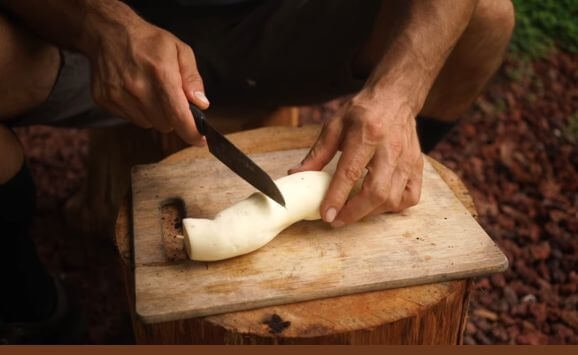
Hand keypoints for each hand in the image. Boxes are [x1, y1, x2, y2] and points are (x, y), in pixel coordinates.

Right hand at [87, 16, 208, 143]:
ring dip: (154, 114)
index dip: (192, 132)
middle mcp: (137, 86)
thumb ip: (193, 78)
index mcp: (160, 73)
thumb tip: (201, 103)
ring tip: (150, 91)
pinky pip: (130, 118)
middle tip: (170, 98)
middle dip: (173, 116)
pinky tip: (134, 91)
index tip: (200, 140)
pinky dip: (137, 110)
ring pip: (148, 124)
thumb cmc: (148, 41)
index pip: (178, 114)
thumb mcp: (180, 51)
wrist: (108, 31)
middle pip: (165, 124)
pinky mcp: (105, 100)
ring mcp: (118, 94)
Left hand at [289, 94, 423, 226]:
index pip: (350, 172)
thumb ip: (317, 153)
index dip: (337, 197)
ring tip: (354, 211)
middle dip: (355, 212)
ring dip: (371, 212)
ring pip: (393, 199)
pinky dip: (393, 207)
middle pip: (376, 192)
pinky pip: (410, 197)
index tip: (326, 214)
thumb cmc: (362, 112)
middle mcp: (390, 148)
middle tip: (337, 220)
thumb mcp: (334, 126)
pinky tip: (378, 203)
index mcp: (366, 134)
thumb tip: (297, 173)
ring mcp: (407, 159)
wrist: (395, 98)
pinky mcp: (417, 166)